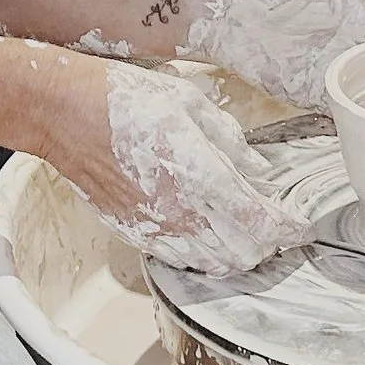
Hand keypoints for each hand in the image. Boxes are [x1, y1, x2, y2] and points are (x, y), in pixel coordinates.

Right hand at [35, 56, 311, 274]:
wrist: (64, 115)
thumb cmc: (123, 100)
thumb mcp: (189, 102)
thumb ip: (230, 141)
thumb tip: (257, 170)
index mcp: (200, 175)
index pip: (260, 223)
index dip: (289, 229)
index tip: (300, 224)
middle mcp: (179, 211)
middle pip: (243, 254)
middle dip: (268, 244)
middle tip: (276, 224)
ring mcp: (154, 228)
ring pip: (213, 264)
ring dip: (237, 253)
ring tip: (246, 231)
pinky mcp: (134, 233)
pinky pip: (181, 258)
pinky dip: (204, 253)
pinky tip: (206, 230)